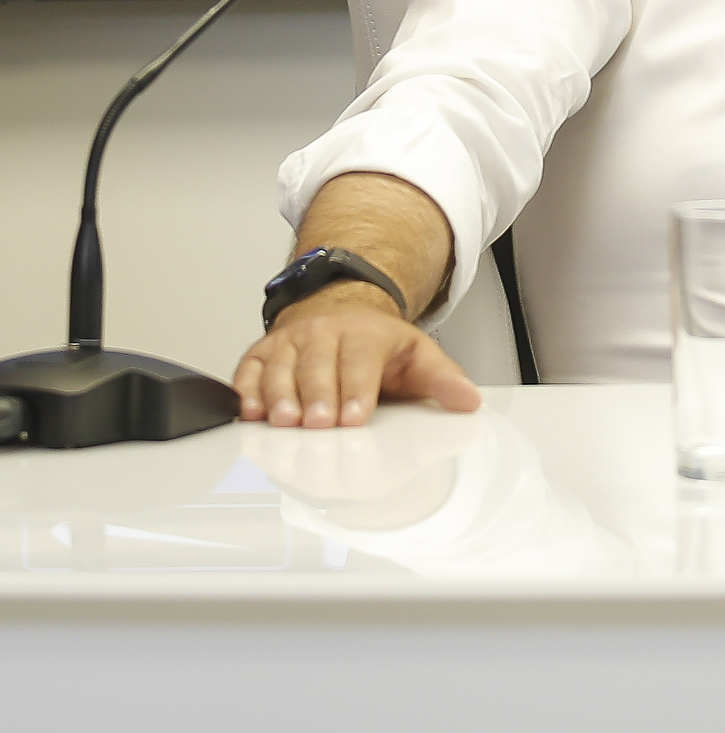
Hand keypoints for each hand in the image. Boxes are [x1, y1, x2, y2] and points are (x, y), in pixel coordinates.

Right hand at [232, 282, 480, 428]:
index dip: (357, 390)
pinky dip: (246, 390)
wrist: (341, 308)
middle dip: (317, 397)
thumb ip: (443, 379)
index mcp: (364, 334)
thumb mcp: (419, 354)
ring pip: (281, 368)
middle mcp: (323, 334)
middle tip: (318, 424)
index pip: (360, 361)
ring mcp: (289, 342)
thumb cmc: (378, 343)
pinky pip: (249, 371)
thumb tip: (469, 401)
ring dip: (280, 396)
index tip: (355, 417)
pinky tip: (249, 412)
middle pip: (317, 366)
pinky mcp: (262, 353)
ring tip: (284, 422)